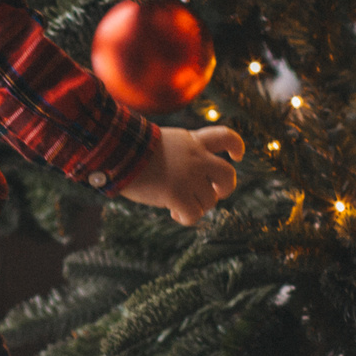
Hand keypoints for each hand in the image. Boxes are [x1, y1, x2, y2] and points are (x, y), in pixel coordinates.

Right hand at [120, 126, 243, 225]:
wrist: (118, 152)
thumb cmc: (132, 149)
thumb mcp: (165, 142)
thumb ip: (183, 154)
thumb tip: (190, 178)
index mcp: (193, 141)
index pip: (226, 137)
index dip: (236, 147)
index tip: (237, 156)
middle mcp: (197, 158)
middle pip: (228, 175)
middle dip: (225, 188)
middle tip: (214, 193)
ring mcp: (189, 177)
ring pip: (209, 200)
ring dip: (197, 206)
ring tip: (179, 206)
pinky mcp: (178, 195)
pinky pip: (194, 215)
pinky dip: (186, 218)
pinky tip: (174, 214)